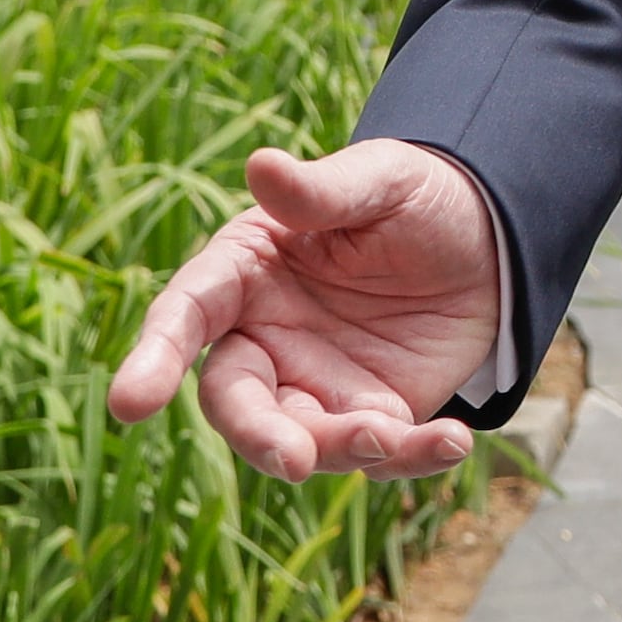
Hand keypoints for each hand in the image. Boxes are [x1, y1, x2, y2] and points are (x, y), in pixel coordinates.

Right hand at [106, 140, 502, 481]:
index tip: (130, 402)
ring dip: (340, 447)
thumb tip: (261, 164)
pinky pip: (380, 451)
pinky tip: (451, 442)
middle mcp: (266, 339)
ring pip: (302, 438)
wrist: (490, 236)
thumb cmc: (417, 197)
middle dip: (257, 434)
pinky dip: (410, 456)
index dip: (154, 356)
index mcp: (244, 273)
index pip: (185, 315)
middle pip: (235, 399)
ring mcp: (315, 384)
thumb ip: (320, 190)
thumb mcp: (380, 180)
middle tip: (295, 458)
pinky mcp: (372, 413)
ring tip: (390, 434)